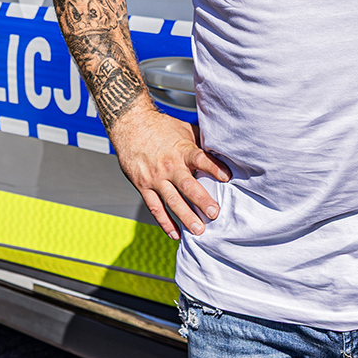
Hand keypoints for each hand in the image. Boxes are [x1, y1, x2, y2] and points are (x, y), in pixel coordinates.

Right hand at [110, 107, 230, 239]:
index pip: (200, 159)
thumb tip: (223, 149)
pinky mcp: (143, 186)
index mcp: (182, 150)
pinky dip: (165, 222)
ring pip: (172, 200)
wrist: (130, 124)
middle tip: (214, 213)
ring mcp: (155, 177)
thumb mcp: (184, 129)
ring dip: (186, 217)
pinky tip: (175, 233)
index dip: (214, 167)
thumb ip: (201, 142)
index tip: (227, 177)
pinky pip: (155, 207)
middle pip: (187, 185)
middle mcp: (169, 165)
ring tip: (198, 230)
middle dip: (201, 200)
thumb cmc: (161, 127)